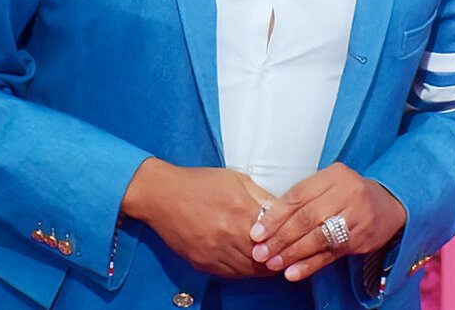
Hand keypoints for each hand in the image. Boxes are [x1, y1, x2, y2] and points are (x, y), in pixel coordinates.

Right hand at [122, 159, 275, 277]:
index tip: (292, 241)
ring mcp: (215, 252)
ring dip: (262, 268)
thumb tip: (283, 211)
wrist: (161, 195)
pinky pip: (230, 275)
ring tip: (269, 261)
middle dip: (277, 258)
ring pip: (249, 271)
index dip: (287, 240)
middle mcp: (229, 235)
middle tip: (285, 255)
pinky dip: (243, 271)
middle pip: (265, 258)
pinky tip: (247, 263)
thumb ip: (262, 196)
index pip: (276, 236)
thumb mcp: (237, 179)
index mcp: (241, 210)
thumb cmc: (200, 183)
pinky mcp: (203, 262)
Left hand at [248, 163, 406, 280]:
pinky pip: (331, 254)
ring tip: (272, 264)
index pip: (298, 195)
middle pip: (307, 218)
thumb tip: (267, 222)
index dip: (275, 215)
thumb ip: (304, 198)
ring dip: (292, 254)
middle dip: (280, 237)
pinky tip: (293, 273)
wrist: (389, 204)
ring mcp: (356, 216)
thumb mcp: (328, 185)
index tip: (256, 232)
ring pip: (318, 238)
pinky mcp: (361, 238)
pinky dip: (310, 265)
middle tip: (260, 252)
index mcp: (334, 175)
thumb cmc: (348, 194)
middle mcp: (347, 193)